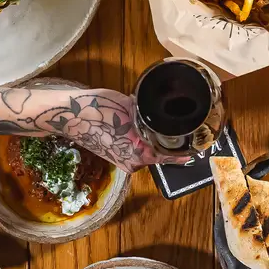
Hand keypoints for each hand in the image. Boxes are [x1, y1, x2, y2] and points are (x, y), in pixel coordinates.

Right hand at [55, 89, 190, 172]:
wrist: (68, 115)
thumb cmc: (98, 109)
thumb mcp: (130, 106)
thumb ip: (149, 113)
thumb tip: (165, 109)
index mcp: (140, 154)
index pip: (171, 156)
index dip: (185, 151)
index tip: (199, 147)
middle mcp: (134, 163)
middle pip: (160, 153)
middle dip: (169, 141)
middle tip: (180, 124)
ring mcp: (124, 162)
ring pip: (148, 150)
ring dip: (154, 139)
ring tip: (158, 122)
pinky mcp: (116, 157)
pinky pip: (136, 149)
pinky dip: (141, 140)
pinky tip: (140, 126)